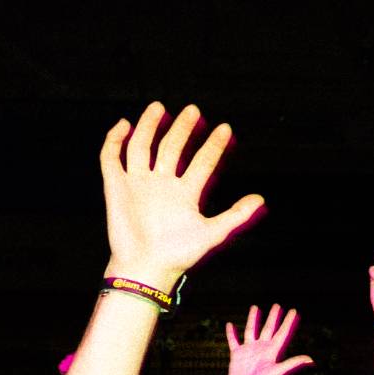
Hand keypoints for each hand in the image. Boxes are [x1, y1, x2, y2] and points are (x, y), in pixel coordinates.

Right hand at [99, 101, 263, 287]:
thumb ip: (236, 216)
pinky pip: (112, 159)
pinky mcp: (116, 187)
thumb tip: (261, 199)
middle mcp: (162, 185)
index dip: (213, 146)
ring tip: (158, 107)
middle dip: (182, 130)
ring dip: (148, 127)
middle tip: (193, 110)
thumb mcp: (212, 233)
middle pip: (172, 148)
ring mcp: (138, 184)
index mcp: (185, 193)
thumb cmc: (178, 255)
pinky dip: (115, 141)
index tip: (225, 129)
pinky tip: (124, 125)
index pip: (202, 162)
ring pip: (142, 147)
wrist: (145, 268)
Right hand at [225, 304, 313, 374]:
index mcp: (272, 351)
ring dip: (252, 319)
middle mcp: (261, 348)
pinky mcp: (237, 354)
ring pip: (251, 330)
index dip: (288, 322)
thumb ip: (292, 363)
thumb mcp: (278, 372)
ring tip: (255, 307)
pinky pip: (233, 340)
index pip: (282, 333)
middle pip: (268, 328)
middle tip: (277, 306)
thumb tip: (310, 359)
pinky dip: (230, 333)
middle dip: (273, 317)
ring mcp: (249, 350)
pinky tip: (229, 325)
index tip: (293, 310)